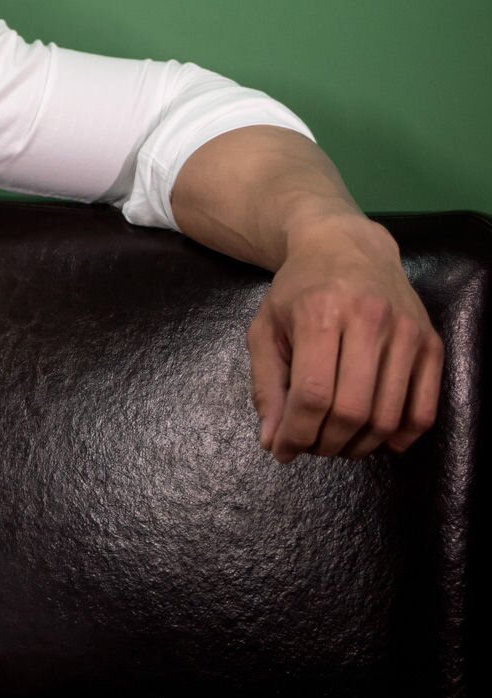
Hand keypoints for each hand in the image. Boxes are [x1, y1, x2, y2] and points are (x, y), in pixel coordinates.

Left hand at [246, 215, 443, 463]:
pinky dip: (400, 437)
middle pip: (353, 411)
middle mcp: (369, 321)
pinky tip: (376, 439)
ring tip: (336, 442)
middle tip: (310, 447)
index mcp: (320, 314)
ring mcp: (407, 332)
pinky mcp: (432, 343)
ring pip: (388, 417)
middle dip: (326, 444)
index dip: (297, 433)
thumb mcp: (266, 329)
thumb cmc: (298, 290)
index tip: (282, 450)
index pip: (314, 394)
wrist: (346, 246)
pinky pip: (424, 410)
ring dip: (359, 445)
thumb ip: (265, 386)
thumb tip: (272, 442)